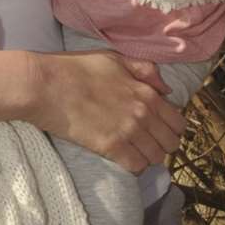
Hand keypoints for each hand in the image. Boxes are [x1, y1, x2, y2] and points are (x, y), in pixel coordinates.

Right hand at [23, 50, 182, 172]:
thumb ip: (145, 71)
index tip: (160, 130)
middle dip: (163, 145)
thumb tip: (167, 89)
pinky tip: (123, 158)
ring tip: (134, 151)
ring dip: (148, 156)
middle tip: (148, 143)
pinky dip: (133, 166)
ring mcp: (128, 132)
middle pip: (171, 144)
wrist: (47, 85)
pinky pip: (136, 166)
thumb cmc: (77, 68)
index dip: (172, 129)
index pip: (178, 122)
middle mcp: (143, 114)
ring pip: (156, 158)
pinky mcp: (110, 147)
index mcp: (147, 92)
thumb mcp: (115, 58)